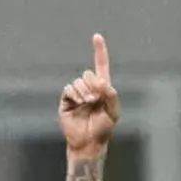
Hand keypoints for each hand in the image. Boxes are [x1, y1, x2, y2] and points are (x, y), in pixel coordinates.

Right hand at [58, 34, 120, 158]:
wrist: (88, 143)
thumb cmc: (103, 129)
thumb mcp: (113, 112)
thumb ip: (111, 96)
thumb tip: (102, 81)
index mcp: (102, 89)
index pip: (101, 66)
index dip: (99, 51)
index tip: (97, 37)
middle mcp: (89, 89)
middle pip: (88, 74)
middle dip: (93, 84)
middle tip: (95, 99)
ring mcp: (77, 94)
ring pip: (78, 81)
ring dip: (84, 91)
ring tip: (88, 104)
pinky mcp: (66, 100)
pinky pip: (69, 89)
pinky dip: (74, 94)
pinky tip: (78, 103)